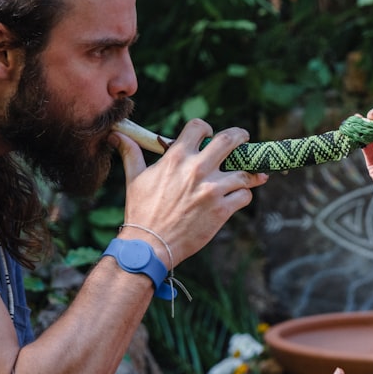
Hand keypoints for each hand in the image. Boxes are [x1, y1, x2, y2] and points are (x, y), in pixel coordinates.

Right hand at [110, 119, 268, 263]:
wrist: (149, 245)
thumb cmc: (141, 211)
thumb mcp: (134, 179)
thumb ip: (131, 153)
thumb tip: (117, 135)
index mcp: (176, 157)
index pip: (199, 127)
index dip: (206, 129)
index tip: (209, 136)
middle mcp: (197, 169)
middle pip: (230, 140)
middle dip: (241, 136)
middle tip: (244, 138)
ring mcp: (212, 189)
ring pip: (244, 171)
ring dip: (250, 172)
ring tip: (255, 173)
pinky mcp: (221, 210)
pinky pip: (244, 195)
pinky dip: (244, 194)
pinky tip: (239, 196)